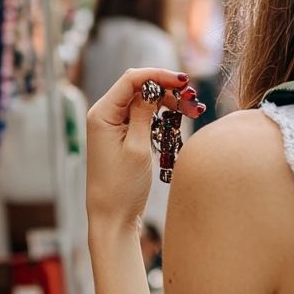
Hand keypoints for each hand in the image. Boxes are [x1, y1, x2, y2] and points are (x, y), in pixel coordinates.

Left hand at [86, 68, 205, 234]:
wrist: (112, 218)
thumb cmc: (122, 187)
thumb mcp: (137, 147)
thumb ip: (144, 113)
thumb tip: (153, 88)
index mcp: (101, 114)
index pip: (131, 79)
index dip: (158, 75)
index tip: (183, 81)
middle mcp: (103, 115)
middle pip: (137, 87)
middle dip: (165, 88)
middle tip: (192, 97)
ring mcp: (112, 125)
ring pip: (142, 101)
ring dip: (166, 101)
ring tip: (190, 109)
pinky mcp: (121, 136)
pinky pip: (141, 116)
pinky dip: (159, 115)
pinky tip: (177, 118)